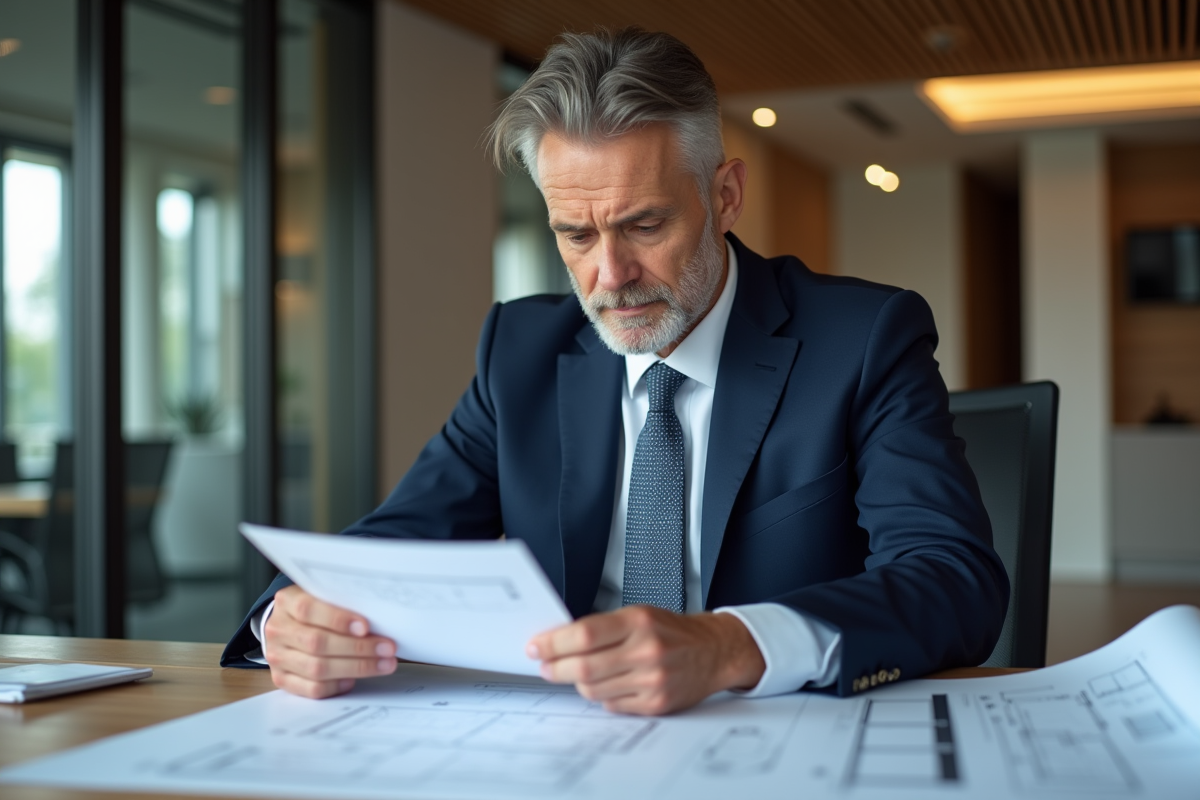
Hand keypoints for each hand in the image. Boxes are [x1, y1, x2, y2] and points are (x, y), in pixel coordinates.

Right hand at [263, 585, 396, 698]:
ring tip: (383, 664)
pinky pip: (312, 688)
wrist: (287, 625)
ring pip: (317, 668)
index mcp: (286, 602)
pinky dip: (337, 685)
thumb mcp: (323, 596)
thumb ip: (343, 602)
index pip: (308, 609)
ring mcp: (277, 656)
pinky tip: (354, 679)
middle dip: (357, 648)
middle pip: (317, 642)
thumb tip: (380, 618)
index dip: (338, 619)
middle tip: (387, 648)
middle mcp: (278, 629)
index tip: (365, 627)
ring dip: (356, 667)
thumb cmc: (315, 609)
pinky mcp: (281, 678)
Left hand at [527, 606, 765, 715]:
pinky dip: (601, 695)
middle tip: (545, 666)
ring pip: (593, 690)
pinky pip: (611, 705)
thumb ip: (602, 627)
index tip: (537, 647)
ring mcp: (652, 680)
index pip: (584, 635)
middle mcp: (646, 651)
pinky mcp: (655, 704)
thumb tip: (559, 640)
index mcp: (639, 622)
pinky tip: (608, 684)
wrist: (714, 651)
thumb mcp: (639, 614)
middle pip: (584, 668)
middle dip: (556, 668)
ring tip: (578, 673)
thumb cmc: (673, 631)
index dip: (554, 643)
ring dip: (577, 683)